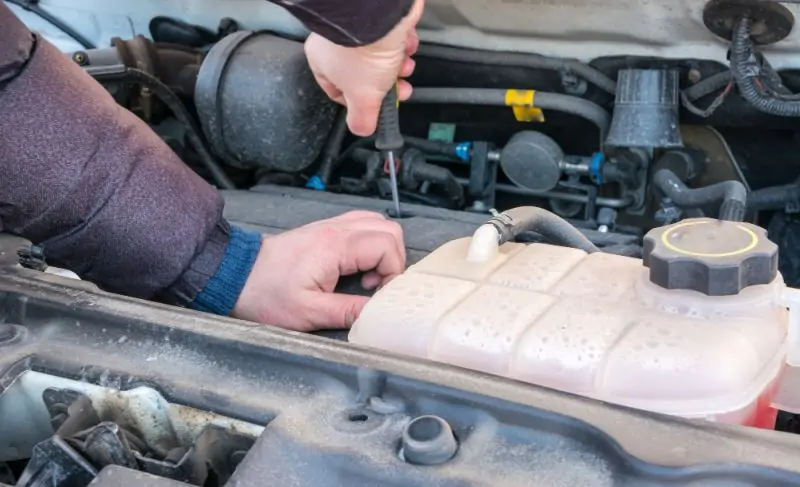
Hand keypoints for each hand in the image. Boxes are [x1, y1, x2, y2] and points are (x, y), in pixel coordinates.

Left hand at [232, 211, 405, 331]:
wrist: (235, 276)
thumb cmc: (266, 294)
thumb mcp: (309, 313)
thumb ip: (349, 312)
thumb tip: (379, 314)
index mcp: (335, 246)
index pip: (387, 246)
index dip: (392, 272)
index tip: (378, 293)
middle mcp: (335, 229)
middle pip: (389, 230)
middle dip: (393, 260)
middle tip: (376, 286)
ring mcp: (330, 226)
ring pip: (377, 224)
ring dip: (383, 250)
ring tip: (367, 278)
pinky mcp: (324, 230)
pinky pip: (360, 225)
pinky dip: (369, 244)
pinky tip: (356, 267)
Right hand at [304, 0, 424, 136]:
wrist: (379, 13)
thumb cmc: (363, 53)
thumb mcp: (363, 98)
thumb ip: (362, 118)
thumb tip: (361, 130)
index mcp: (322, 62)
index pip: (338, 91)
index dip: (360, 103)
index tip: (376, 107)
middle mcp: (336, 43)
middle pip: (364, 75)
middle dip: (386, 85)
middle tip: (401, 89)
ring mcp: (358, 28)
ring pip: (380, 56)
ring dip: (397, 66)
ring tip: (406, 66)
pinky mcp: (379, 17)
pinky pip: (392, 35)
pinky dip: (402, 44)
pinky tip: (407, 46)